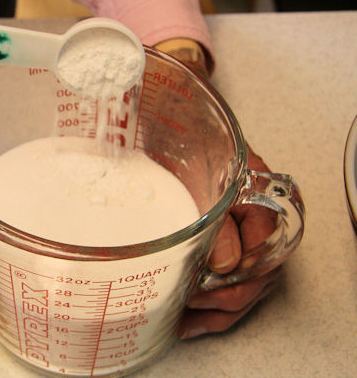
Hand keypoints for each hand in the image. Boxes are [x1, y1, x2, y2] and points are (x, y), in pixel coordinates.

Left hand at [177, 147, 280, 338]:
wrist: (186, 132)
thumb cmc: (196, 148)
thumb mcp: (203, 181)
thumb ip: (218, 223)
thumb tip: (225, 265)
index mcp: (265, 204)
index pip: (261, 257)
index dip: (233, 282)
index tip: (200, 292)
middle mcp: (267, 223)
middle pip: (259, 278)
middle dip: (223, 301)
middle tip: (189, 308)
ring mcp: (254, 235)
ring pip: (250, 285)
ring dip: (218, 309)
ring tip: (187, 321)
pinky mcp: (238, 243)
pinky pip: (238, 280)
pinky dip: (216, 302)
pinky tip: (192, 315)